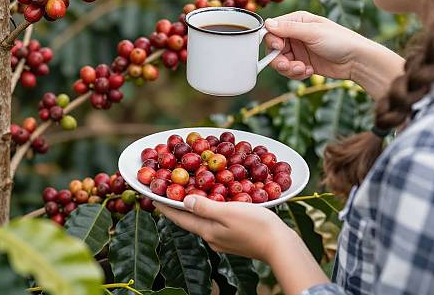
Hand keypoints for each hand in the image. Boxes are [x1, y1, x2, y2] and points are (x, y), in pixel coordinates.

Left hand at [156, 195, 329, 294]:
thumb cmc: (256, 226)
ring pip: (203, 219)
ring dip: (194, 205)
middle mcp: (212, 237)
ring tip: (190, 190)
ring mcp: (223, 239)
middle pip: (189, 219)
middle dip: (178, 204)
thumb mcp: (229, 212)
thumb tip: (184, 200)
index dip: (165, 206)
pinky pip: (215, 220)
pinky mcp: (234, 236)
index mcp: (207, 231)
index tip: (152, 194)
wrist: (280, 245)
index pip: (179, 218)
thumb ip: (205, 207)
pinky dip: (209, 208)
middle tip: (169, 188)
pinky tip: (216, 199)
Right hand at [264, 11, 367, 80]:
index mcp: (297, 21)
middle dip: (279, 60)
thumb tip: (267, 23)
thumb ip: (289, 28)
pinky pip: (290, 71)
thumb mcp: (313, 32)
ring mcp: (299, 50)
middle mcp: (295, 35)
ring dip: (289, 68)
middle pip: (273, 49)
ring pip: (280, 62)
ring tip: (303, 70)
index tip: (278, 48)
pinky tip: (310, 71)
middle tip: (288, 66)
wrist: (357, 61)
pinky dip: (297, 73)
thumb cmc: (340, 41)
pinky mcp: (303, 63)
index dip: (272, 40)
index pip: (273, 29)